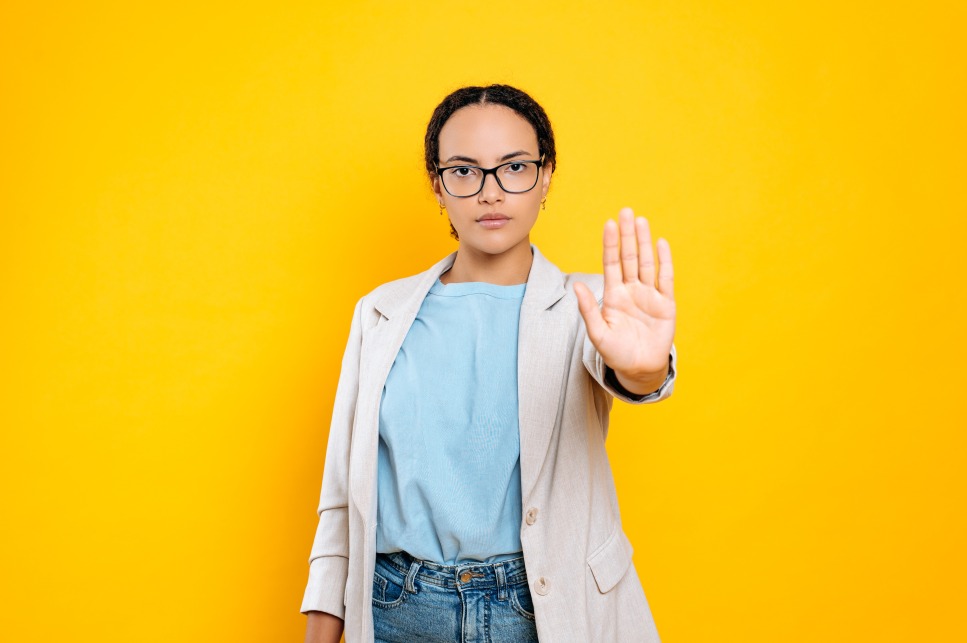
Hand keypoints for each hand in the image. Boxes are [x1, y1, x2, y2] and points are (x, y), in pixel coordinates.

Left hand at [574, 208, 675, 393]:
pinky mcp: (665, 304)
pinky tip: (661, 244)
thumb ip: (588, 310)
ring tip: (640, 221)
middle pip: (629, 257)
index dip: (610, 244)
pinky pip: (666, 278)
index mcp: (614, 295)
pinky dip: (664, 261)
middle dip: (627, 235)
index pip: (611, 264)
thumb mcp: (598, 334)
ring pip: (646, 263)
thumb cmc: (616, 353)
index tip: (608, 224)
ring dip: (643, 242)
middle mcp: (631, 290)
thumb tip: (577, 286)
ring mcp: (649, 295)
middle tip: (625, 212)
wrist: (640, 369)